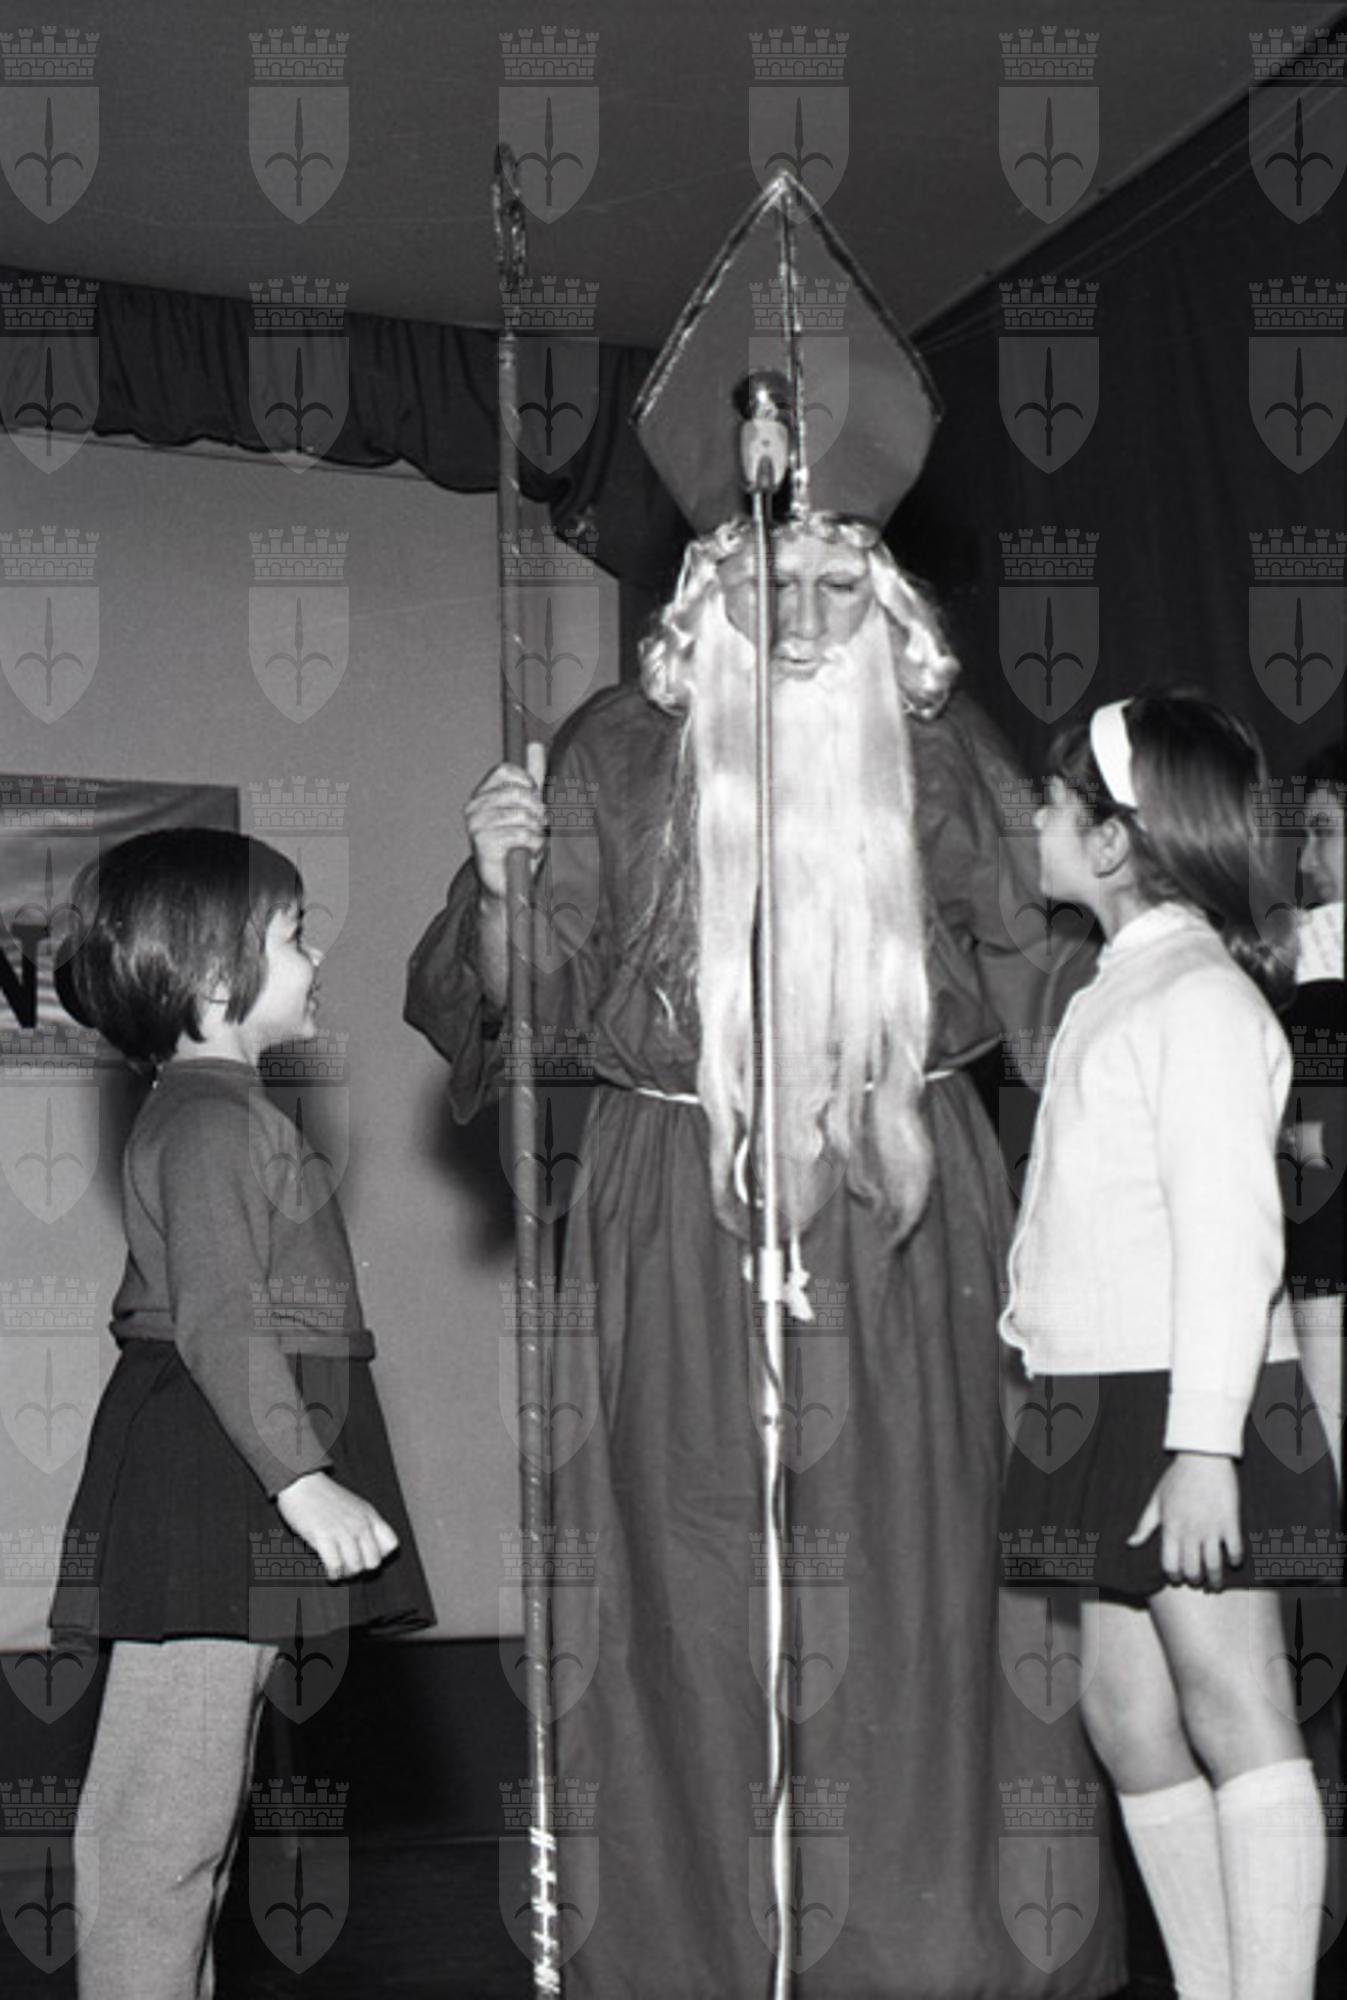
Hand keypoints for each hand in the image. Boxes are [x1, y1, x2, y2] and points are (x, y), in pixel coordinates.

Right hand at [276, 1471, 399, 1581]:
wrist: (302, 1482)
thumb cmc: (324, 1494)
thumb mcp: (355, 1505)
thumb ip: (365, 1523)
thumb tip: (368, 1546)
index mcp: (369, 1515)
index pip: (391, 1544)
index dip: (381, 1555)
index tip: (368, 1556)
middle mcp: (359, 1524)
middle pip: (374, 1561)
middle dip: (362, 1568)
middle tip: (351, 1566)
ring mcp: (343, 1531)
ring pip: (356, 1567)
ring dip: (346, 1573)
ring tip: (339, 1568)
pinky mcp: (324, 1537)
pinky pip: (336, 1566)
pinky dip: (333, 1573)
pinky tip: (330, 1570)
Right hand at [465, 744, 547, 903]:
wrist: (508, 883)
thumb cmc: (519, 842)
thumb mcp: (528, 806)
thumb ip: (532, 776)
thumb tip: (535, 744)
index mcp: (483, 793)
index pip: (505, 769)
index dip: (526, 780)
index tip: (534, 795)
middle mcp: (474, 806)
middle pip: (517, 792)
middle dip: (537, 809)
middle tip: (540, 823)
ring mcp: (476, 824)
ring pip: (523, 815)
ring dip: (537, 830)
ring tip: (533, 840)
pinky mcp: (482, 843)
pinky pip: (521, 834)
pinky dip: (533, 844)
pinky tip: (528, 852)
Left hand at [1127, 1451, 1241, 1587]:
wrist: (1203, 1456)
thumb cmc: (1177, 1477)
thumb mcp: (1156, 1500)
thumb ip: (1144, 1525)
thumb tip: (1130, 1544)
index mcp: (1171, 1527)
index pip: (1170, 1564)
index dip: (1173, 1576)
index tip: (1177, 1578)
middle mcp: (1190, 1531)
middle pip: (1193, 1570)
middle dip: (1194, 1580)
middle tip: (1197, 1581)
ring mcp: (1212, 1528)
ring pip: (1214, 1566)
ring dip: (1215, 1580)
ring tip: (1215, 1584)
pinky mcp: (1230, 1522)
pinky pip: (1235, 1550)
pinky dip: (1235, 1560)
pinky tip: (1233, 1561)